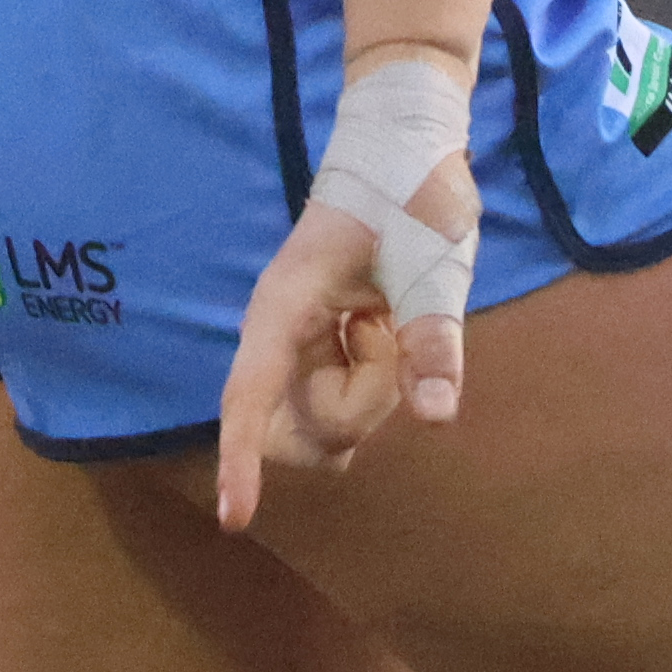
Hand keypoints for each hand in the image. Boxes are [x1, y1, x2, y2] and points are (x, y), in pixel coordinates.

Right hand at [205, 142, 472, 531]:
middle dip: (360, 403)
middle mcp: (278, 336)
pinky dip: (375, 385)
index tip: (235, 519)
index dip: (241, 460)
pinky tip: (383, 333)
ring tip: (389, 321)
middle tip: (389, 332)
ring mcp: (298, 349)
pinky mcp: (319, 356)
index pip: (250, 395)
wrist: (401, 152)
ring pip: (330, 420)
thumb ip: (432, 337)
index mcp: (285, 307)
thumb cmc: (408, 194)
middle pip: (305, 424)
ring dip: (374, 390)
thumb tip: (436, 417)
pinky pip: (345, 405)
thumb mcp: (432, 261)